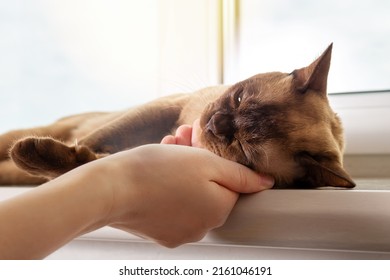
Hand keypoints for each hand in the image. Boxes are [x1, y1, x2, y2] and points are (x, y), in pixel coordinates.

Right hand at [94, 119, 273, 246]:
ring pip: (189, 195)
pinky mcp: (159, 232)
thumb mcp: (205, 162)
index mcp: (219, 210)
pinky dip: (167, 188)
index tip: (198, 143)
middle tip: (180, 138)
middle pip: (208, 188)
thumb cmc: (157, 172)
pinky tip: (155, 169)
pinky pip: (172, 207)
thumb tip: (266, 183)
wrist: (110, 190)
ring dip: (181, 170)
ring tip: (165, 147)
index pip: (230, 182)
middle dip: (197, 160)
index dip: (214, 158)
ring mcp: (180, 233)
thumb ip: (240, 175)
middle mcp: (203, 228)